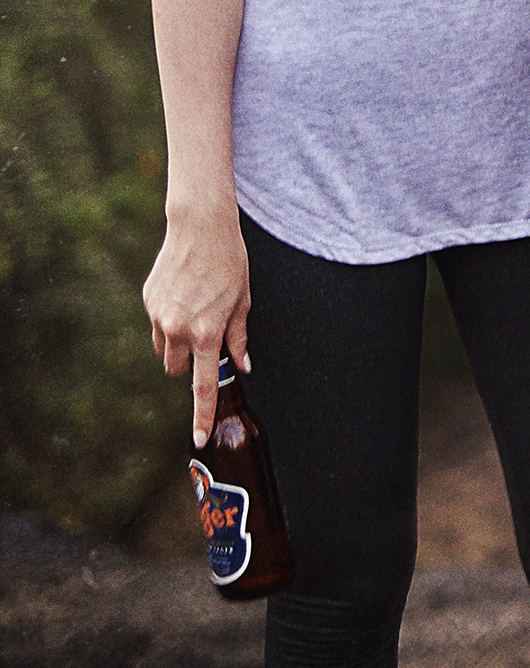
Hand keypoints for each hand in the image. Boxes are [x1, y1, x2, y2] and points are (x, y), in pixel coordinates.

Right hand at [144, 207, 250, 446]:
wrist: (200, 229)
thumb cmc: (229, 264)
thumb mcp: (243, 302)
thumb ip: (239, 338)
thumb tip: (242, 366)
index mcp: (206, 333)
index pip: (204, 385)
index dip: (202, 414)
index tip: (200, 438)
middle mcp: (178, 329)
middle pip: (176, 369)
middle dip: (189, 363)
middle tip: (205, 338)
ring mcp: (159, 317)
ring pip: (163, 351)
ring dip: (177, 344)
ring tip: (195, 312)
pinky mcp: (147, 302)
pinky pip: (156, 326)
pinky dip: (168, 321)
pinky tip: (183, 295)